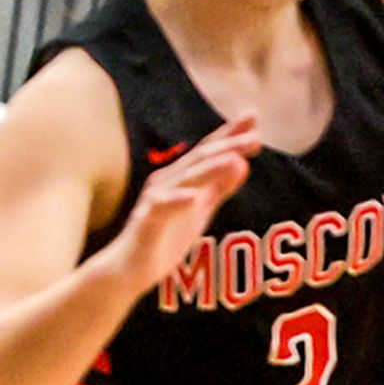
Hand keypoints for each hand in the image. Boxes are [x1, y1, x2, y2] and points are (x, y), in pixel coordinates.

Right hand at [107, 116, 258, 292]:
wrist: (129, 268)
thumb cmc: (165, 235)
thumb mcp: (199, 208)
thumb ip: (218, 187)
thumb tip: (241, 162)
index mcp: (182, 177)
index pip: (208, 151)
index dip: (229, 133)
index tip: (253, 116)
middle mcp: (167, 182)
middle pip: (199, 160)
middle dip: (227, 146)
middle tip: (254, 138)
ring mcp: (155, 201)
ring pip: (184, 180)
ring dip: (209, 169)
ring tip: (233, 160)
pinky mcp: (145, 223)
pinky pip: (160, 210)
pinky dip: (178, 201)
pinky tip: (194, 197)